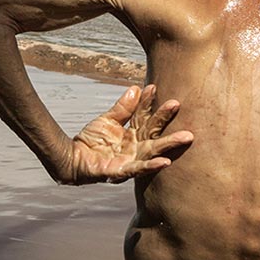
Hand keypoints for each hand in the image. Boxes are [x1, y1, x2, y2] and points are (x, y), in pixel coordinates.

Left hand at [58, 84, 193, 184]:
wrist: (72, 158)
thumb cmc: (92, 141)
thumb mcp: (107, 120)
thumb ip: (122, 108)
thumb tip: (136, 89)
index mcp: (132, 134)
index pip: (143, 115)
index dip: (147, 102)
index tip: (153, 86)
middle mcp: (135, 147)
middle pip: (152, 131)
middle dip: (165, 119)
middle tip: (177, 103)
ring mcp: (130, 160)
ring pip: (152, 150)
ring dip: (168, 143)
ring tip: (186, 136)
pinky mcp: (121, 172)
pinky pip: (139, 169)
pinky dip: (151, 166)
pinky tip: (165, 162)